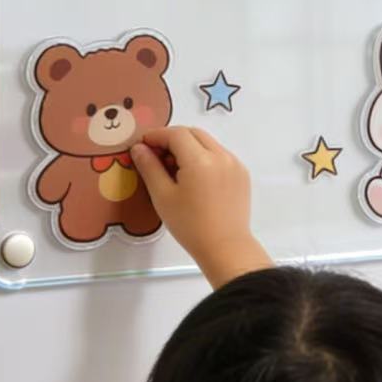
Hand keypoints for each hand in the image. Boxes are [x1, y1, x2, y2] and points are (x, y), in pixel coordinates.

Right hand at [131, 128, 271, 288]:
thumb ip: (149, 167)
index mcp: (200, 160)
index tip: (143, 144)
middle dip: (173, 139)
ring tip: (175, 169)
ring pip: (208, 143)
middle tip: (157, 156)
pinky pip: (220, 155)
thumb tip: (139, 148)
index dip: (157, 135)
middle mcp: (221, 155)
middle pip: (193, 133)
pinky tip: (195, 178)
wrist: (226, 248)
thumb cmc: (190, 225)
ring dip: (190, 147)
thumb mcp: (163, 196)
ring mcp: (234, 163)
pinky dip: (205, 157)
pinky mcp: (242, 173)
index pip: (176, 134)